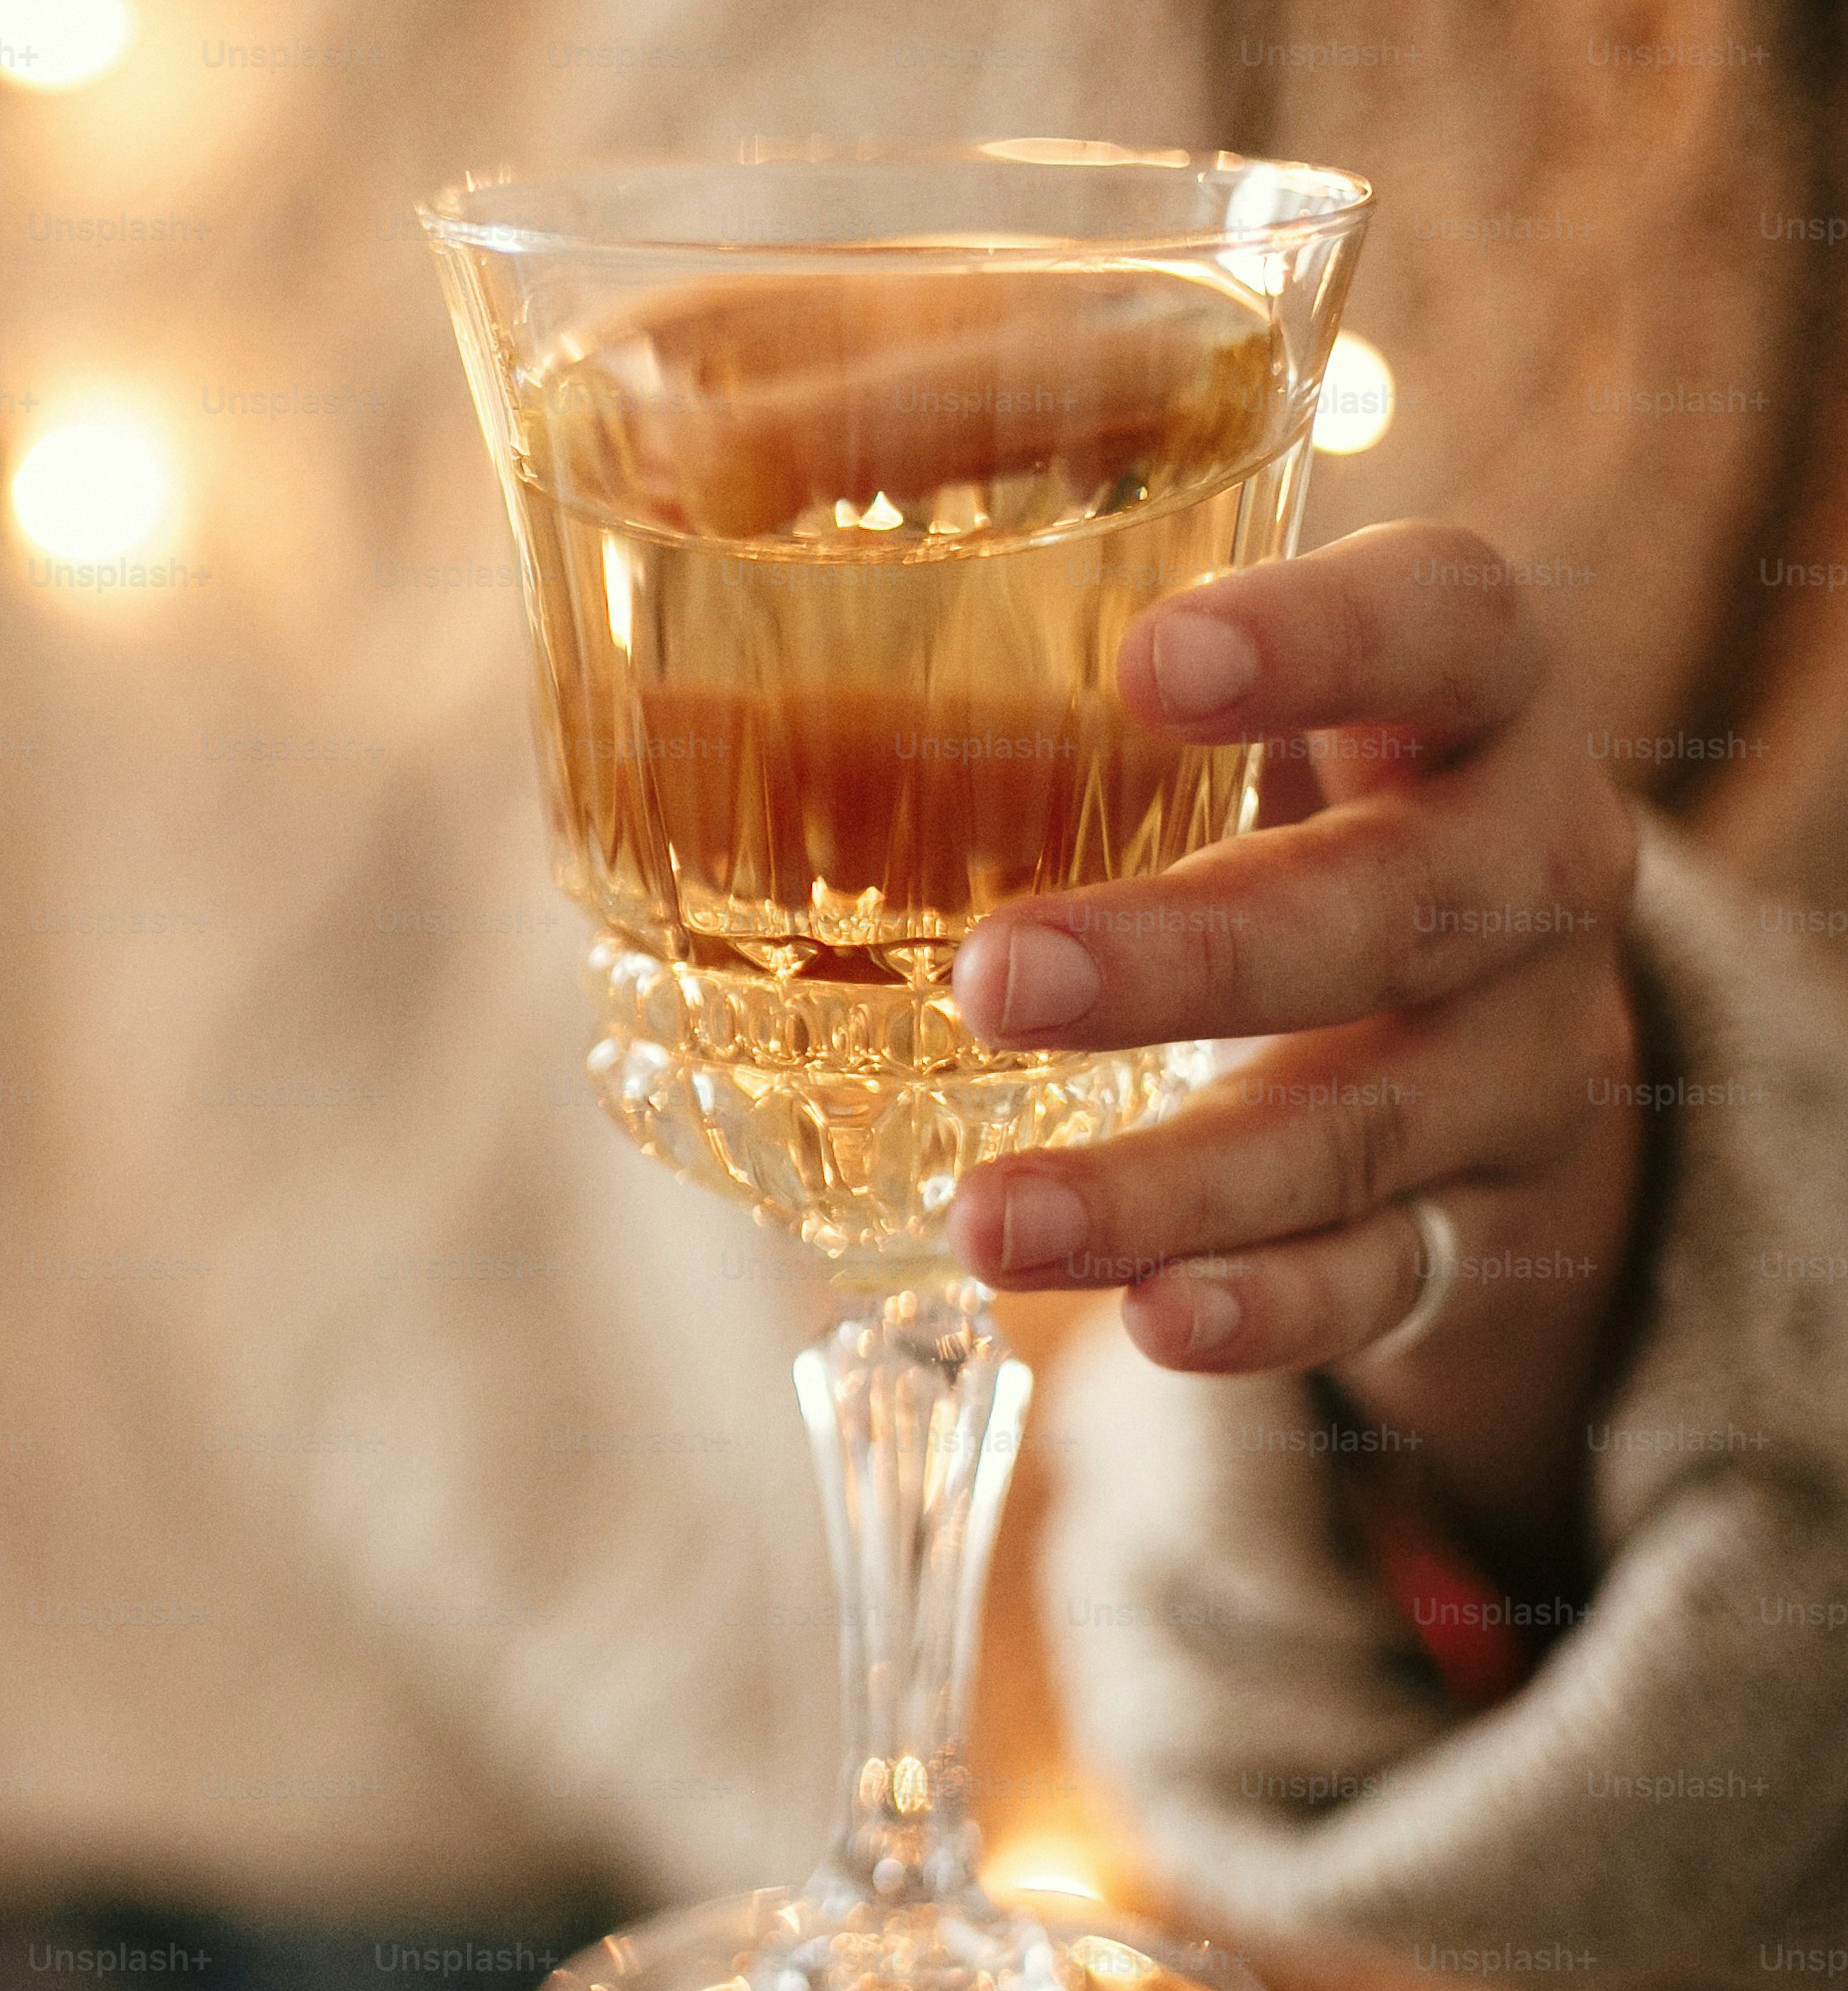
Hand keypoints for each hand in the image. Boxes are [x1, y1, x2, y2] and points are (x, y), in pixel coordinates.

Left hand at [942, 522, 1643, 1585]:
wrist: (1456, 976)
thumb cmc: (1253, 756)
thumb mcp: (1176, 638)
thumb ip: (977, 519)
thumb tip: (674, 461)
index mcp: (1463, 682)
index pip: (1450, 624)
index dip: (1323, 640)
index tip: (1150, 661)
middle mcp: (1524, 860)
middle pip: (1405, 903)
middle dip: (1198, 955)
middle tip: (994, 979)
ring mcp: (1510, 1052)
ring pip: (1368, 1126)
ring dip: (1177, 1184)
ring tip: (987, 1223)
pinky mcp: (1471, 1214)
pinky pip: (1386, 1279)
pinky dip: (1269, 1311)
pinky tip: (1146, 1321)